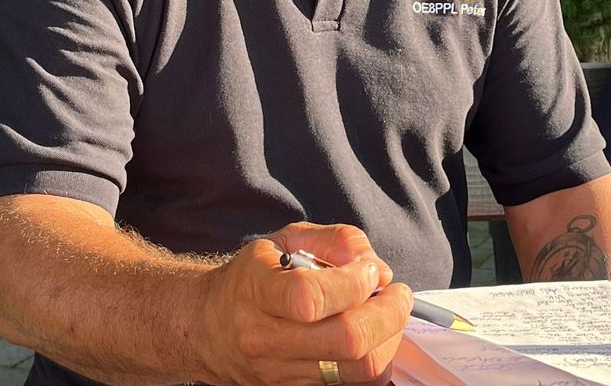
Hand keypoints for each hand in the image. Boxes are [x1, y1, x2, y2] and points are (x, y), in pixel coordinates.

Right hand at [193, 222, 411, 384]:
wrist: (211, 325)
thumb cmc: (255, 276)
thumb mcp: (287, 238)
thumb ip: (336, 240)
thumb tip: (379, 269)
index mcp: (256, 289)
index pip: (310, 298)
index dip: (353, 283)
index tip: (370, 269)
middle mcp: (264, 338)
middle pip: (344, 341)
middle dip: (388, 313)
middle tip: (399, 293)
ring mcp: (278, 374)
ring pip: (355, 372)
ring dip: (388, 339)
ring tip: (389, 313)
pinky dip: (375, 361)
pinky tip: (373, 336)